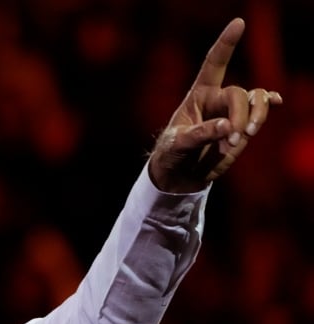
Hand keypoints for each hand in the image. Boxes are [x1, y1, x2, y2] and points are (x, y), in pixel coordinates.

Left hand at [149, 17, 282, 192]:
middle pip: (239, 94)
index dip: (226, 43)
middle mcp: (218, 98)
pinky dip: (270, 105)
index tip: (238, 23)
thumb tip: (226, 126)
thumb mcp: (178, 144)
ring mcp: (233, 112)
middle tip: (233, 138)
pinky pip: (262, 110)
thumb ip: (200, 134)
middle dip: (240, 116)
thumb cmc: (172, 153)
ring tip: (245, 136)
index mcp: (198, 94)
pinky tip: (277, 102)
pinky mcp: (243, 126)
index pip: (214, 64)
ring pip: (257, 100)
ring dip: (256, 116)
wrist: (180, 173)